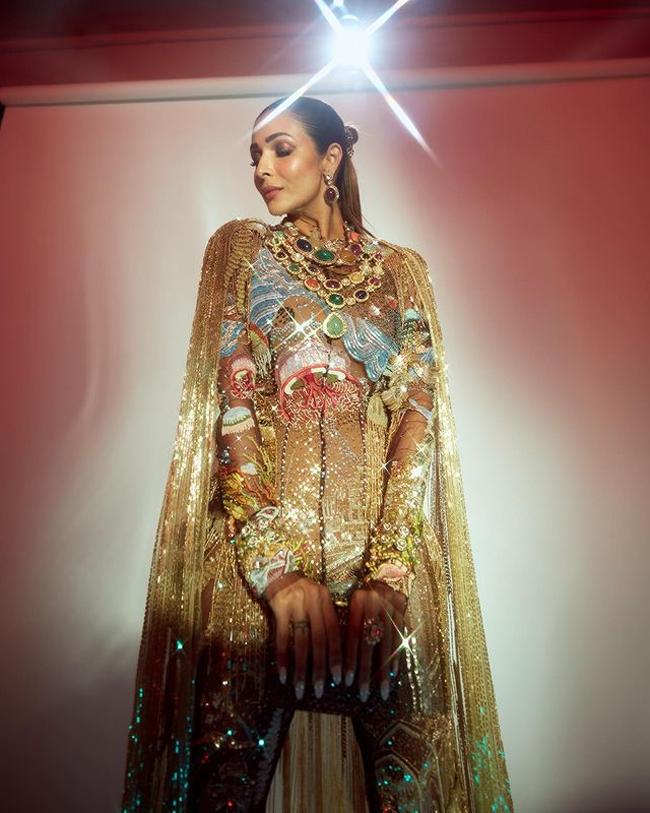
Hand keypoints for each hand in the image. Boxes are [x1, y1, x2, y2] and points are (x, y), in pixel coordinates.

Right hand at [266, 575, 341, 699]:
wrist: (276, 571)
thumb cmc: (298, 590)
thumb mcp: (315, 599)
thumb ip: (324, 618)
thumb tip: (331, 654)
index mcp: (325, 600)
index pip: (335, 632)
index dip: (337, 657)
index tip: (340, 679)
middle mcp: (313, 600)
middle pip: (320, 640)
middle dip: (320, 668)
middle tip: (320, 690)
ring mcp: (296, 602)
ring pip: (302, 642)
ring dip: (301, 668)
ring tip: (301, 688)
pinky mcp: (279, 606)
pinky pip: (282, 637)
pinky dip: (283, 658)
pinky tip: (283, 675)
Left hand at [344, 581, 406, 702]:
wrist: (382, 576)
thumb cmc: (359, 598)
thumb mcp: (349, 607)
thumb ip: (344, 627)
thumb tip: (332, 661)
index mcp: (359, 601)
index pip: (354, 635)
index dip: (350, 659)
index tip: (346, 681)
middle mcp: (376, 604)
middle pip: (370, 643)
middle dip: (366, 671)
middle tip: (362, 694)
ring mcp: (392, 608)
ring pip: (387, 645)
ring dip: (383, 671)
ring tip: (380, 692)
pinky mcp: (403, 613)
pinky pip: (399, 640)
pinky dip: (396, 658)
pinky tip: (392, 675)